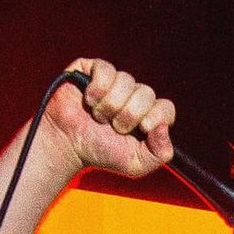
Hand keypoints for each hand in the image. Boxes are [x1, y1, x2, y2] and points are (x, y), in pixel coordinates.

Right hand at [40, 58, 175, 182]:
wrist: (68, 145)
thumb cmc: (100, 152)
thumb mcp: (136, 164)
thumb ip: (160, 153)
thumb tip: (164, 128)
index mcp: (147, 115)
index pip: (166, 108)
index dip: (155, 118)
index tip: (141, 129)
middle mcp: (133, 95)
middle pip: (146, 94)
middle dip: (128, 116)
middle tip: (112, 127)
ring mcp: (115, 81)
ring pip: (126, 81)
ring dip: (109, 106)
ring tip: (98, 117)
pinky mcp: (95, 69)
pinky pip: (106, 70)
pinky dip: (97, 90)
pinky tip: (88, 100)